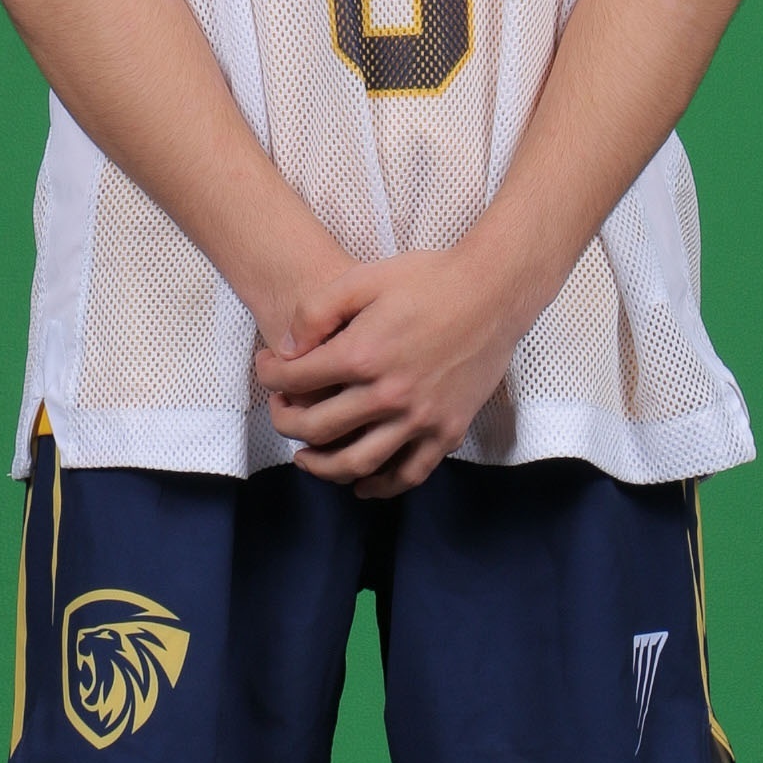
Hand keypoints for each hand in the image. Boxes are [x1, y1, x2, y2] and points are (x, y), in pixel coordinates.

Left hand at [254, 247, 524, 497]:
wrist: (494, 292)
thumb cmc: (430, 279)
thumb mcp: (365, 277)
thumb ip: (317, 311)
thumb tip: (288, 349)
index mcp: (363, 354)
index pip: (296, 379)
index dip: (271, 376)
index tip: (268, 370)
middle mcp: (388, 394)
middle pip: (317, 427)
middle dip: (286, 421)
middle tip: (281, 411)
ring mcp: (420, 418)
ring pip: (356, 462)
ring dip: (322, 467)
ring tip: (306, 459)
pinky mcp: (447, 431)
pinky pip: (408, 473)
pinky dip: (381, 486)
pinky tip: (362, 484)